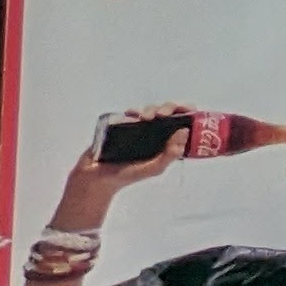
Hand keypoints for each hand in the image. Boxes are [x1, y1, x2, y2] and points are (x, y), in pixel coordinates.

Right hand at [51, 107, 180, 230]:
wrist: (97, 177)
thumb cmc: (127, 174)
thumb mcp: (154, 168)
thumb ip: (170, 154)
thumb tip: (184, 131)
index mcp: (166, 142)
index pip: (182, 123)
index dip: (187, 113)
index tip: (188, 110)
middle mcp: (155, 132)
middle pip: (168, 112)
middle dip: (169, 108)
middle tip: (163, 114)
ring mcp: (139, 128)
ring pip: (151, 110)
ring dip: (152, 109)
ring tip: (146, 117)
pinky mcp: (123, 125)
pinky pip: (131, 113)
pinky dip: (133, 111)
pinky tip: (132, 115)